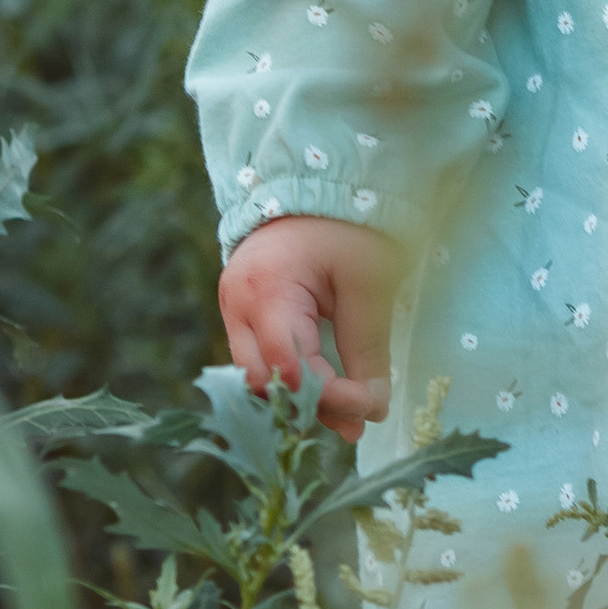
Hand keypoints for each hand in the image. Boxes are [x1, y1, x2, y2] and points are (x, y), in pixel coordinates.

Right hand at [219, 217, 404, 438]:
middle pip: (262, 382)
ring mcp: (231, 309)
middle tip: (359, 422)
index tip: (374, 406)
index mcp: (266, 290)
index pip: (291, 368)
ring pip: (257, 378)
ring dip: (300, 399)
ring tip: (349, 413)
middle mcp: (236, 305)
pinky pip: (259, 360)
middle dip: (310, 406)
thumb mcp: (366, 281)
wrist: (311, 186)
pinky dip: (291, 379)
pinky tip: (326, 390)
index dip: (332, 396)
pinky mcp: (240, 313)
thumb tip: (375, 405)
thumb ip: (367, 345)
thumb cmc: (343, 226)